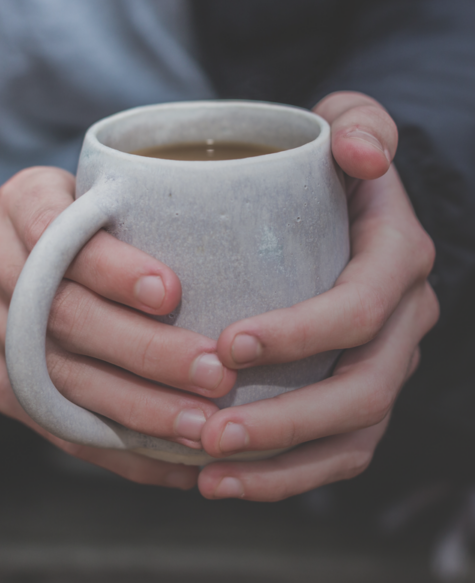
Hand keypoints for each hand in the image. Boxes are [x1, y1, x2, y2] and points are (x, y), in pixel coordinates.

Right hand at [0, 167, 240, 488]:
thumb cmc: (23, 229)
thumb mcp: (53, 193)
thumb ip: (107, 210)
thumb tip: (204, 236)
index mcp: (19, 213)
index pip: (65, 239)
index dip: (115, 270)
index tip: (169, 293)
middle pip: (71, 320)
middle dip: (147, 352)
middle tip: (212, 373)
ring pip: (68, 382)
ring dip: (140, 410)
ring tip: (201, 425)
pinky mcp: (1, 387)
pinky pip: (59, 425)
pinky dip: (118, 451)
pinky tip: (168, 462)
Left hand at [196, 92, 439, 500]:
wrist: (349, 212)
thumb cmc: (333, 172)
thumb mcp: (350, 127)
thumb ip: (359, 126)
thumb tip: (363, 156)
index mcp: (398, 263)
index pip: (359, 308)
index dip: (303, 333)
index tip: (228, 344)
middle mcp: (401, 324)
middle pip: (360, 390)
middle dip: (286, 418)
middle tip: (212, 430)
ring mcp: (384, 367)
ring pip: (349, 436)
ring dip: (280, 463)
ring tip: (208, 473)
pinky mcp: (360, 398)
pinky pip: (334, 454)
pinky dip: (282, 476)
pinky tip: (220, 482)